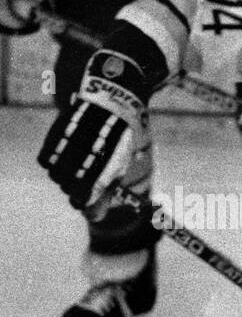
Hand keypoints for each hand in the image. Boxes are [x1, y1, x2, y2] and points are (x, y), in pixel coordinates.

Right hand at [38, 49, 150, 209]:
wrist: (114, 98)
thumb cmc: (119, 138)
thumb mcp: (121, 164)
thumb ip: (107, 192)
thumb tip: (94, 217)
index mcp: (111, 167)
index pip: (89, 201)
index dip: (88, 207)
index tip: (88, 204)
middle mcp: (89, 157)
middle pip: (70, 191)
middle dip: (76, 191)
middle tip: (83, 180)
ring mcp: (72, 144)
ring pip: (57, 177)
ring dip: (63, 178)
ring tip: (74, 167)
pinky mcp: (57, 134)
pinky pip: (45, 160)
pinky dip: (51, 163)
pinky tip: (61, 158)